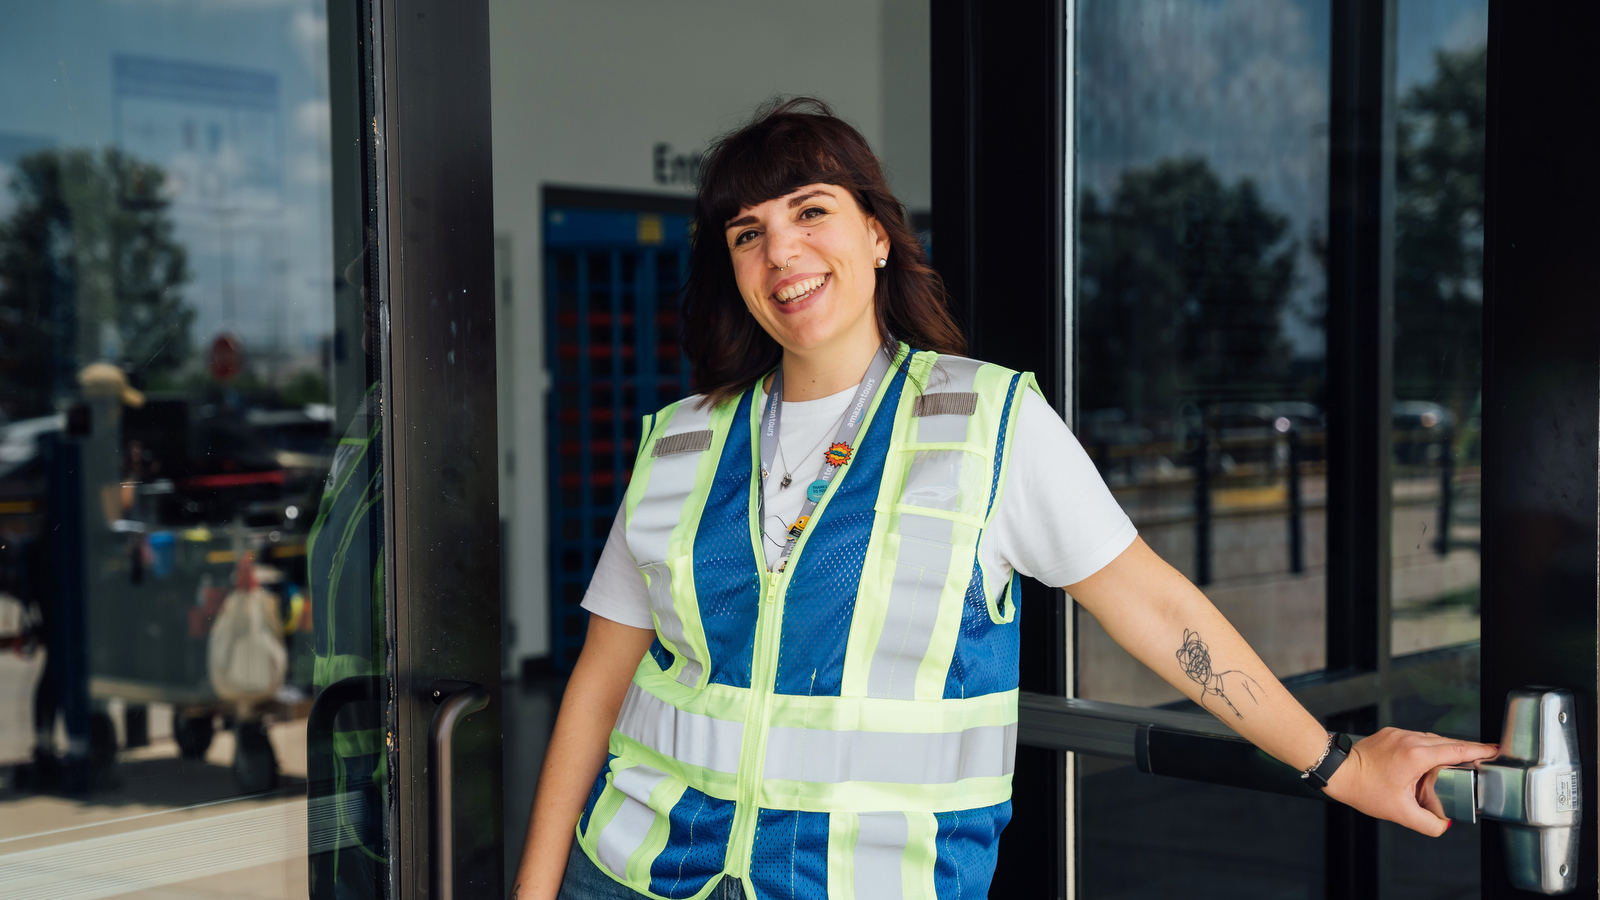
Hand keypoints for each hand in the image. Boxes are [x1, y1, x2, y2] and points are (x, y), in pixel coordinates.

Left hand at [1321, 727, 1497, 835]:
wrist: (1337, 771)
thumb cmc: (1364, 789)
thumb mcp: (1400, 813)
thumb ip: (1428, 823)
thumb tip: (1444, 824)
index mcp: (1416, 756)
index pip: (1457, 749)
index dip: (1479, 750)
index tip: (1495, 751)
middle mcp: (1409, 739)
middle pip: (1448, 742)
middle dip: (1467, 752)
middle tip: (1481, 763)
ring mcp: (1399, 734)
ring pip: (1432, 739)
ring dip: (1446, 750)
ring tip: (1456, 765)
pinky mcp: (1390, 733)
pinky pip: (1417, 738)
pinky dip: (1428, 748)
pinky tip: (1429, 762)